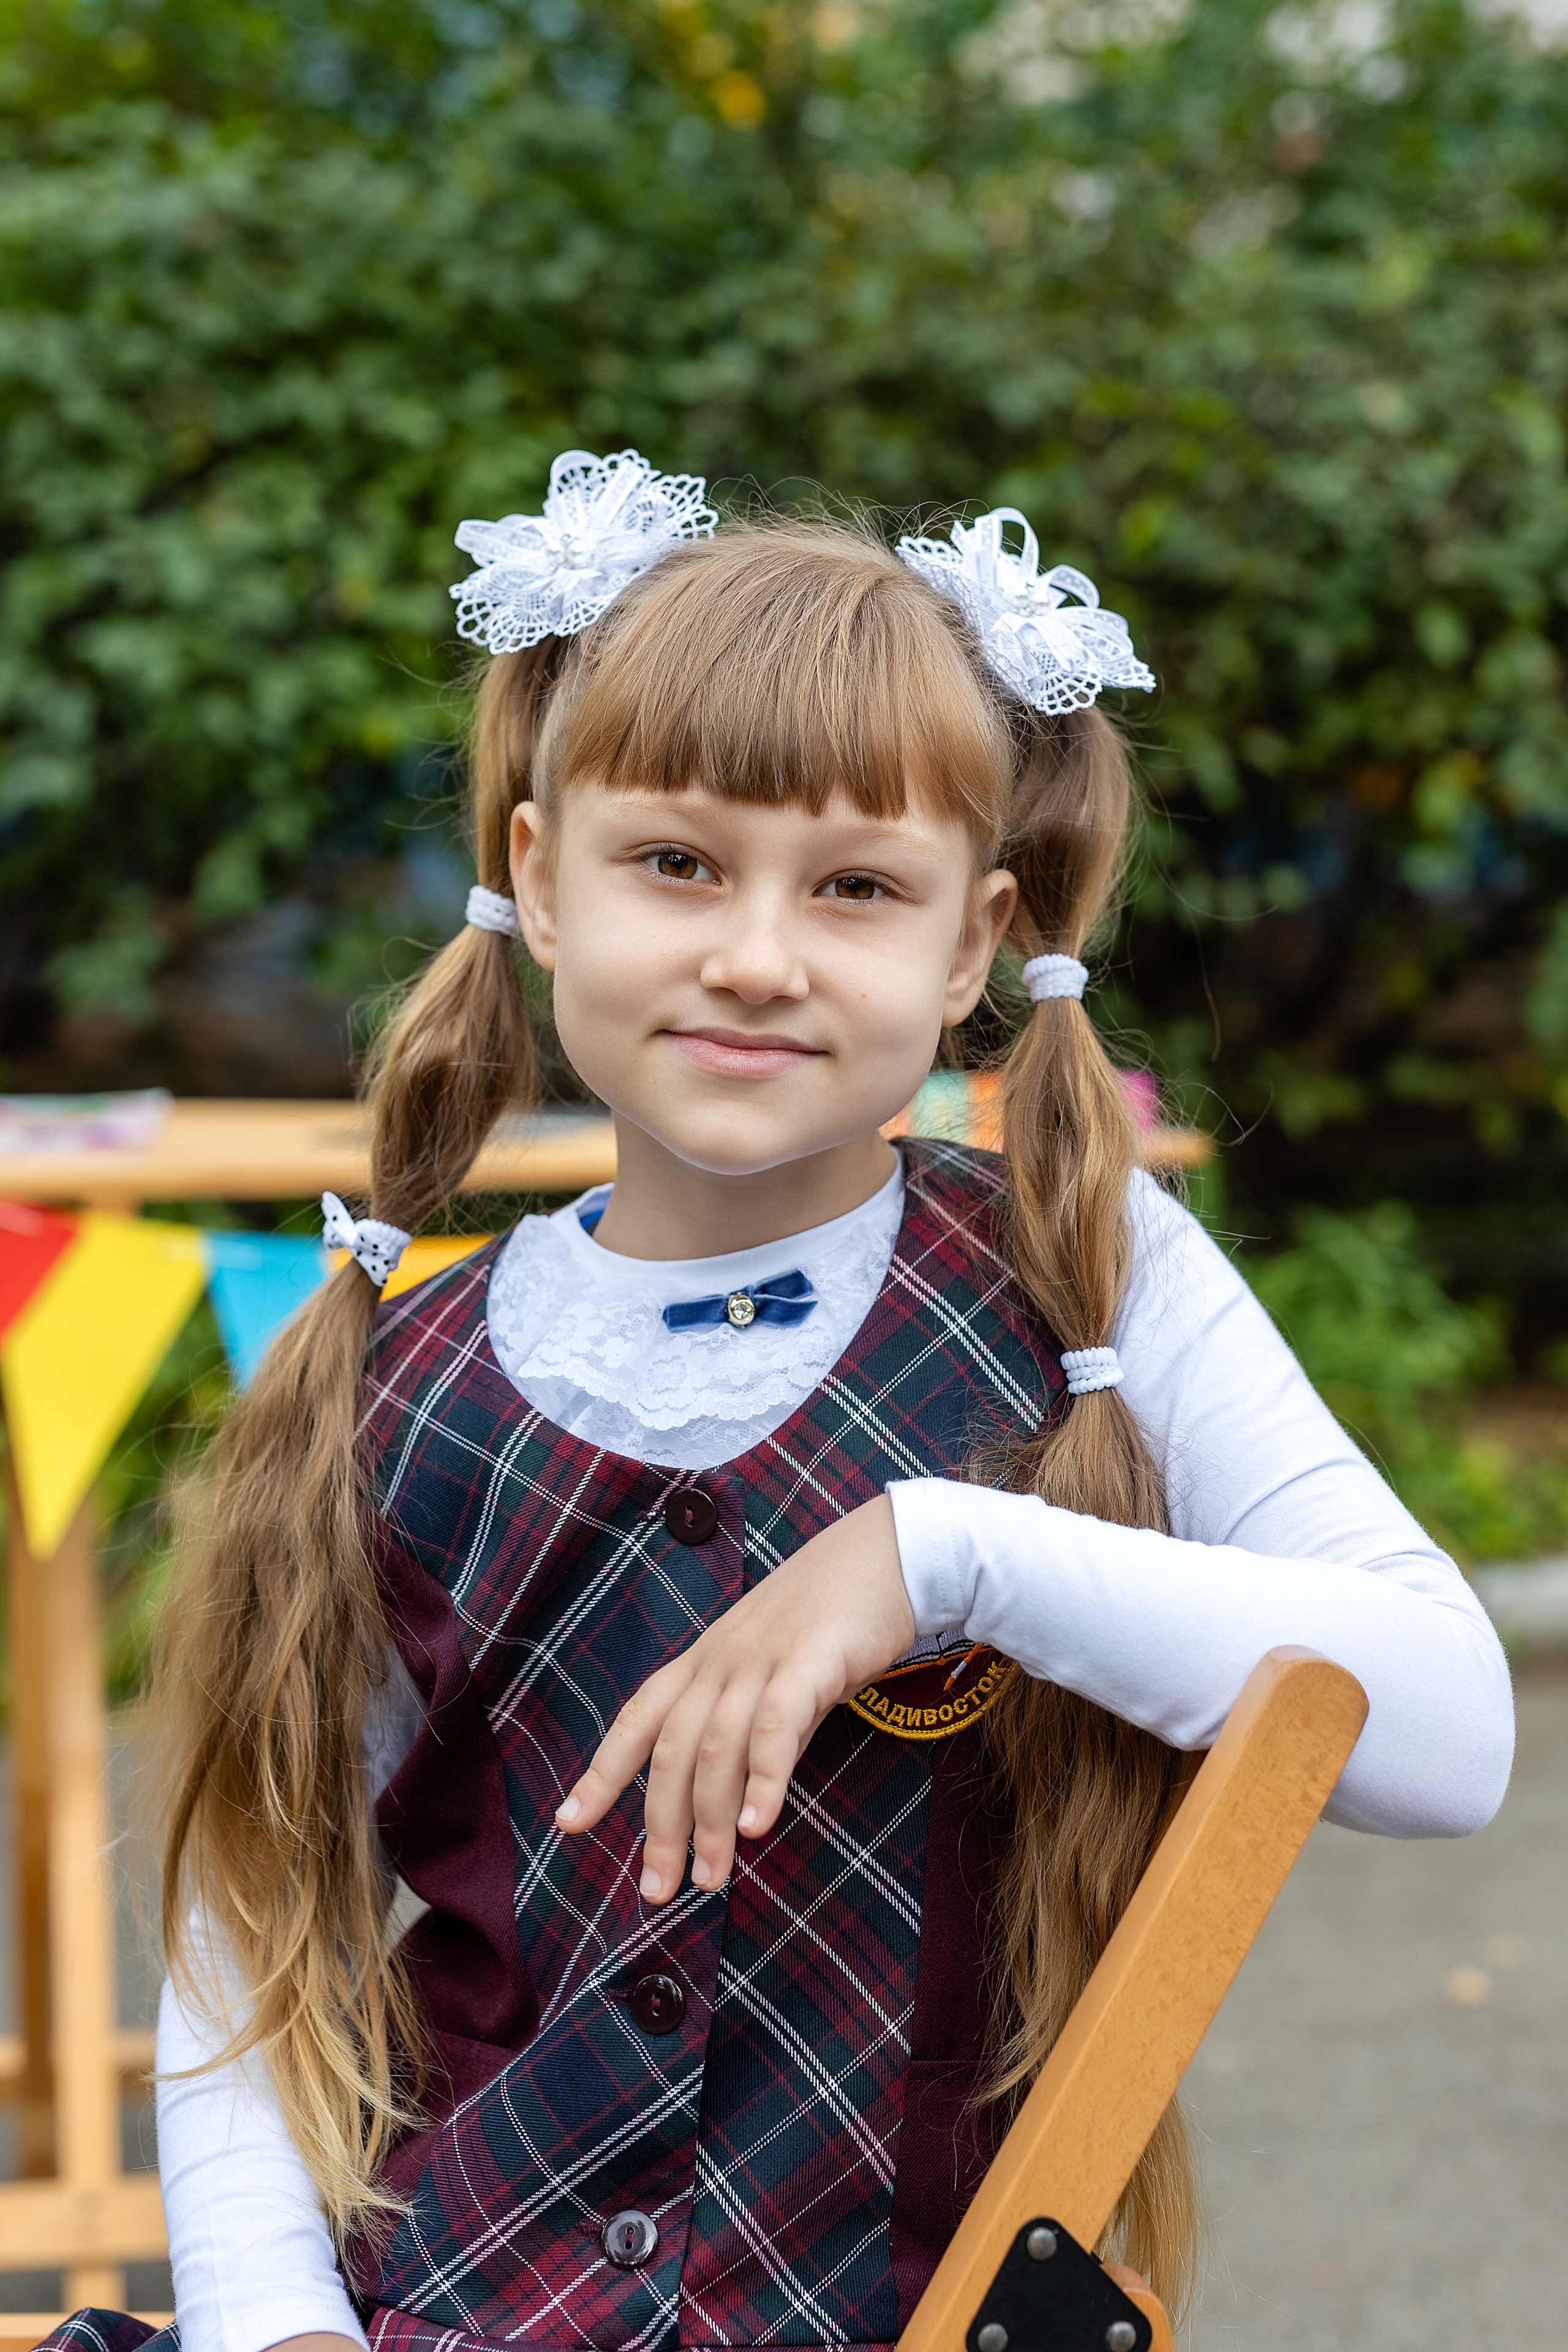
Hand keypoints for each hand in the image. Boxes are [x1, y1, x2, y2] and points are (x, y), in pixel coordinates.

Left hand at [555, 1493, 914, 1901]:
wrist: (885, 1554)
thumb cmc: (828, 1620)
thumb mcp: (774, 1673)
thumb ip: (750, 1727)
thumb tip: (734, 1798)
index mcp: (703, 1662)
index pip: (637, 1720)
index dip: (601, 1773)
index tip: (568, 1824)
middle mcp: (720, 1661)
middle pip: (672, 1749)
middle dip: (660, 1825)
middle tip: (657, 1890)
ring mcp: (761, 1659)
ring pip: (716, 1747)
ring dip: (709, 1819)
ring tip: (710, 1878)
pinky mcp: (809, 1661)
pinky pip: (775, 1726)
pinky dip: (762, 1778)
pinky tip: (758, 1824)